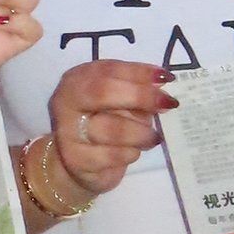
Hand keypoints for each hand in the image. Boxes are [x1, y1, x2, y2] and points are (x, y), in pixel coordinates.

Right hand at [46, 60, 176, 197]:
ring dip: (141, 133)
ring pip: (112, 129)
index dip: (138, 72)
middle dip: (140, 96)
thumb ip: (135, 92)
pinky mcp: (76, 161)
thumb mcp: (116, 102)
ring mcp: (68, 132)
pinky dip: (131, 153)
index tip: (166, 77)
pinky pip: (113, 155)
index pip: (108, 69)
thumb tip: (163, 90)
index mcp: (77, 80)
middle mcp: (66, 102)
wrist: (78, 164)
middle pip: (103, 92)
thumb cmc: (102, 125)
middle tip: (167, 104)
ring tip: (153, 137)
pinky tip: (133, 151)